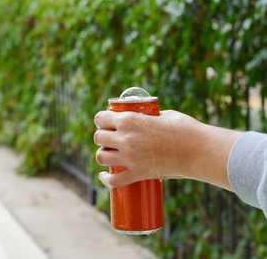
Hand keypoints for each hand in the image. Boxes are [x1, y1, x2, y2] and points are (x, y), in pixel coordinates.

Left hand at [94, 110, 241, 189]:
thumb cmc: (185, 129)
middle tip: (111, 139)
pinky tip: (105, 175)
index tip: (106, 123)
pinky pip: (113, 181)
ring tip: (110, 154)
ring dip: (103, 155)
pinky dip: (106, 179)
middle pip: (98, 138)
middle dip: (103, 137)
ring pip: (100, 157)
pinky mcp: (138, 174)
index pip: (100, 119)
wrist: (198, 150)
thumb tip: (144, 120)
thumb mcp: (164, 115)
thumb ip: (148, 118)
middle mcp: (125, 138)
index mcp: (129, 120)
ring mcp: (130, 158)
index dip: (102, 120)